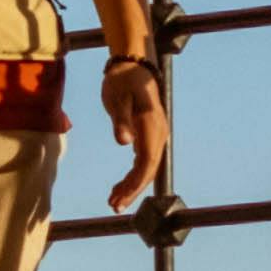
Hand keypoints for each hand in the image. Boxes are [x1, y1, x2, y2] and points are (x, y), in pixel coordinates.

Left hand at [101, 48, 169, 219]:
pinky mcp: (149, 135)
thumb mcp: (116, 96)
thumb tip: (124, 143)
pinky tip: (120, 186)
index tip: (120, 198)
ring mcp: (155, 134)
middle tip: (113, 206)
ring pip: (146, 167)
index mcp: (150, 124)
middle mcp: (158, 132)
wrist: (131, 64)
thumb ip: (121, 120)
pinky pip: (143, 160)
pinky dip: (132, 175)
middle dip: (132, 190)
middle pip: (148, 169)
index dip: (135, 183)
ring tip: (113, 201)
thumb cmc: (122, 79)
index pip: (146, 161)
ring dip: (131, 186)